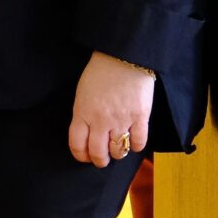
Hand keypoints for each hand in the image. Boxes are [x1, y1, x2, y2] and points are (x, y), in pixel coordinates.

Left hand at [68, 50, 155, 166]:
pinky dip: (136, 146)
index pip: (77, 144)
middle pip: (98, 153)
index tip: (84, 158)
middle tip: (102, 160)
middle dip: (99, 160)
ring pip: (118, 151)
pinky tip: (133, 142)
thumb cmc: (100, 72)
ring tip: (118, 151)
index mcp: (82, 113)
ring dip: (117, 154)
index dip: (80, 156)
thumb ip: (83, 114)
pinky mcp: (140, 117)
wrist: (123, 57)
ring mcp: (121, 120)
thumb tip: (87, 133)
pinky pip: (138, 142)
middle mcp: (100, 120)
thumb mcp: (82, 93)